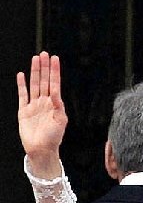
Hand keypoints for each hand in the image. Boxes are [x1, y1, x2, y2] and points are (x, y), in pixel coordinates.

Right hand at [17, 51, 66, 174]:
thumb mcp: (60, 122)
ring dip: (34, 72)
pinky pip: (22, 95)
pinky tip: (21, 75)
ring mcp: (34, 105)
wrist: (41, 150)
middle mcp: (44, 102)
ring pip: (34, 84)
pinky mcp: (23, 111)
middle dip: (44, 67)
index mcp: (55, 104)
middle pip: (44, 80)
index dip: (54, 71)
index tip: (54, 59)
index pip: (54, 83)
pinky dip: (21, 85)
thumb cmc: (53, 138)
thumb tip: (56, 93)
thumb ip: (58, 107)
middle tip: (44, 53)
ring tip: (35, 58)